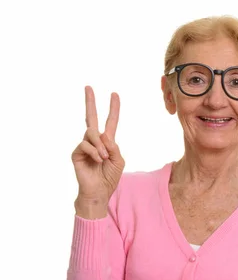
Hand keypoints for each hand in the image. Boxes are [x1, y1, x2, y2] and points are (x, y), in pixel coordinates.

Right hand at [71, 86, 124, 213]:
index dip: (113, 109)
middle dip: (90, 102)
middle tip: (88, 87)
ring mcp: (84, 146)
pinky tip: (98, 160)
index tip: (115, 95)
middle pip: (90, 117)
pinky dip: (94, 152)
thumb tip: (103, 135)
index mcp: (107, 142)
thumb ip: (114, 147)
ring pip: (92, 133)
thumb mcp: (118, 161)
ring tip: (104, 157)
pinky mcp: (76, 153)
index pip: (110, 122)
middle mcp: (94, 141)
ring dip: (100, 145)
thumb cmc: (109, 177)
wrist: (99, 192)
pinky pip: (85, 145)